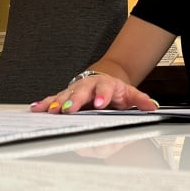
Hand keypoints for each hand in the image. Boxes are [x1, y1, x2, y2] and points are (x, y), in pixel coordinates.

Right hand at [29, 73, 158, 113]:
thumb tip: (152, 106)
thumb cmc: (116, 91)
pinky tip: (36, 109)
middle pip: (81, 92)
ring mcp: (76, 90)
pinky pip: (54, 99)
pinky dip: (45, 104)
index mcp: (106, 85)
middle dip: (75, 100)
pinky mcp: (65, 96)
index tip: (100, 103)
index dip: (102, 95)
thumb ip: (140, 100)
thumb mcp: (130, 94)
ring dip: (57, 103)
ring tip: (51, 110)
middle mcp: (89, 86)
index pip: (105, 89)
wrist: (105, 80)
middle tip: (70, 108)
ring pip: (65, 95)